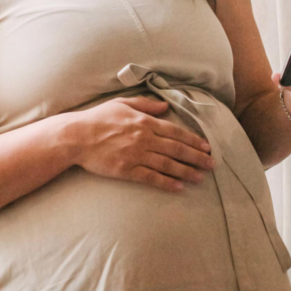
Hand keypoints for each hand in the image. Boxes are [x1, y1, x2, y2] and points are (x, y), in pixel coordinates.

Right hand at [72, 95, 214, 192]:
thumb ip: (146, 104)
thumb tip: (166, 106)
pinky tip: (179, 187)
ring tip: (201, 178)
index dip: (193, 140)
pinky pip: (151, 177)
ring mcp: (136, 154)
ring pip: (168, 164)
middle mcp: (144, 138)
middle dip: (197, 157)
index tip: (207, 146)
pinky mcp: (127, 170)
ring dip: (187, 172)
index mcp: (144, 121)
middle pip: (176, 149)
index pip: (175, 132)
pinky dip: (167, 183)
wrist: (77, 136)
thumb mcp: (123, 103)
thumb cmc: (99, 117)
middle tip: (212, 164)